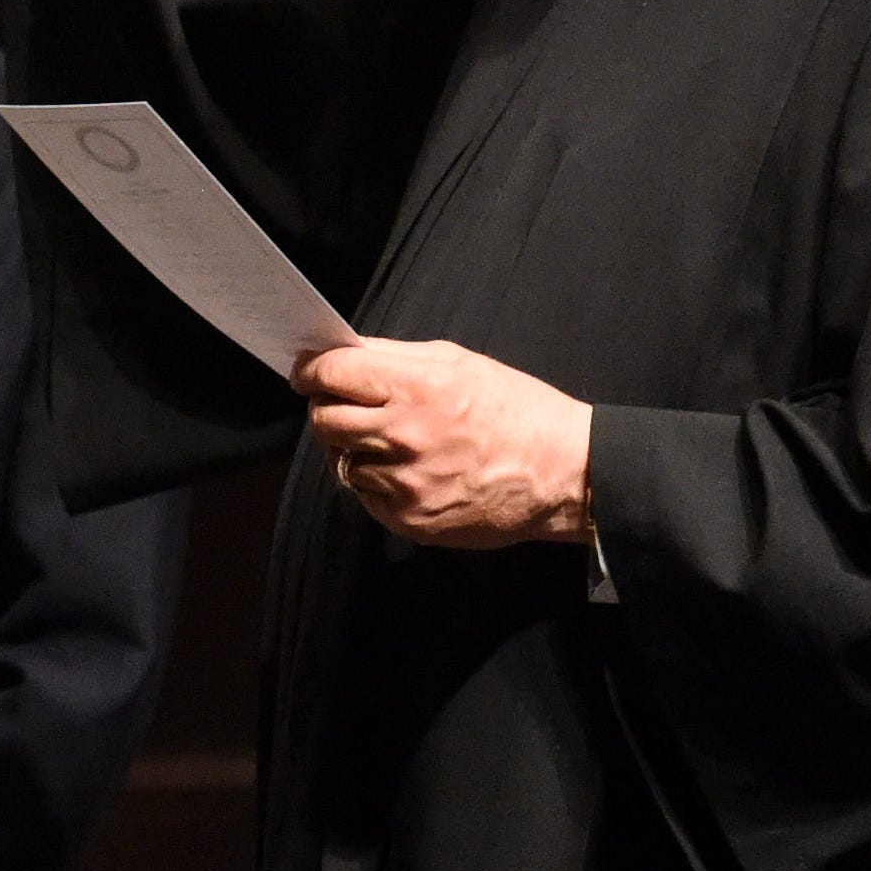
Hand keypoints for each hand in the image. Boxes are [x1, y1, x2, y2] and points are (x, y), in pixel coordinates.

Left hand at [295, 338, 594, 547]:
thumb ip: (393, 357)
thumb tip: (339, 352)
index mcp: (416, 387)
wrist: (564, 474)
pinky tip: (405, 470)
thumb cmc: (515, 411)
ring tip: (389, 440)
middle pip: (324, 419)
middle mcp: (403, 435)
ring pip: (339, 459)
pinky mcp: (409, 518)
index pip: (332, 374)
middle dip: (326, 407)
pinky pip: (363, 494)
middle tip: (344, 404)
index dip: (311, 370)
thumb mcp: (458, 363)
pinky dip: (373, 480)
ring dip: (352, 447)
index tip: (307, 371)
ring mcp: (404, 482)